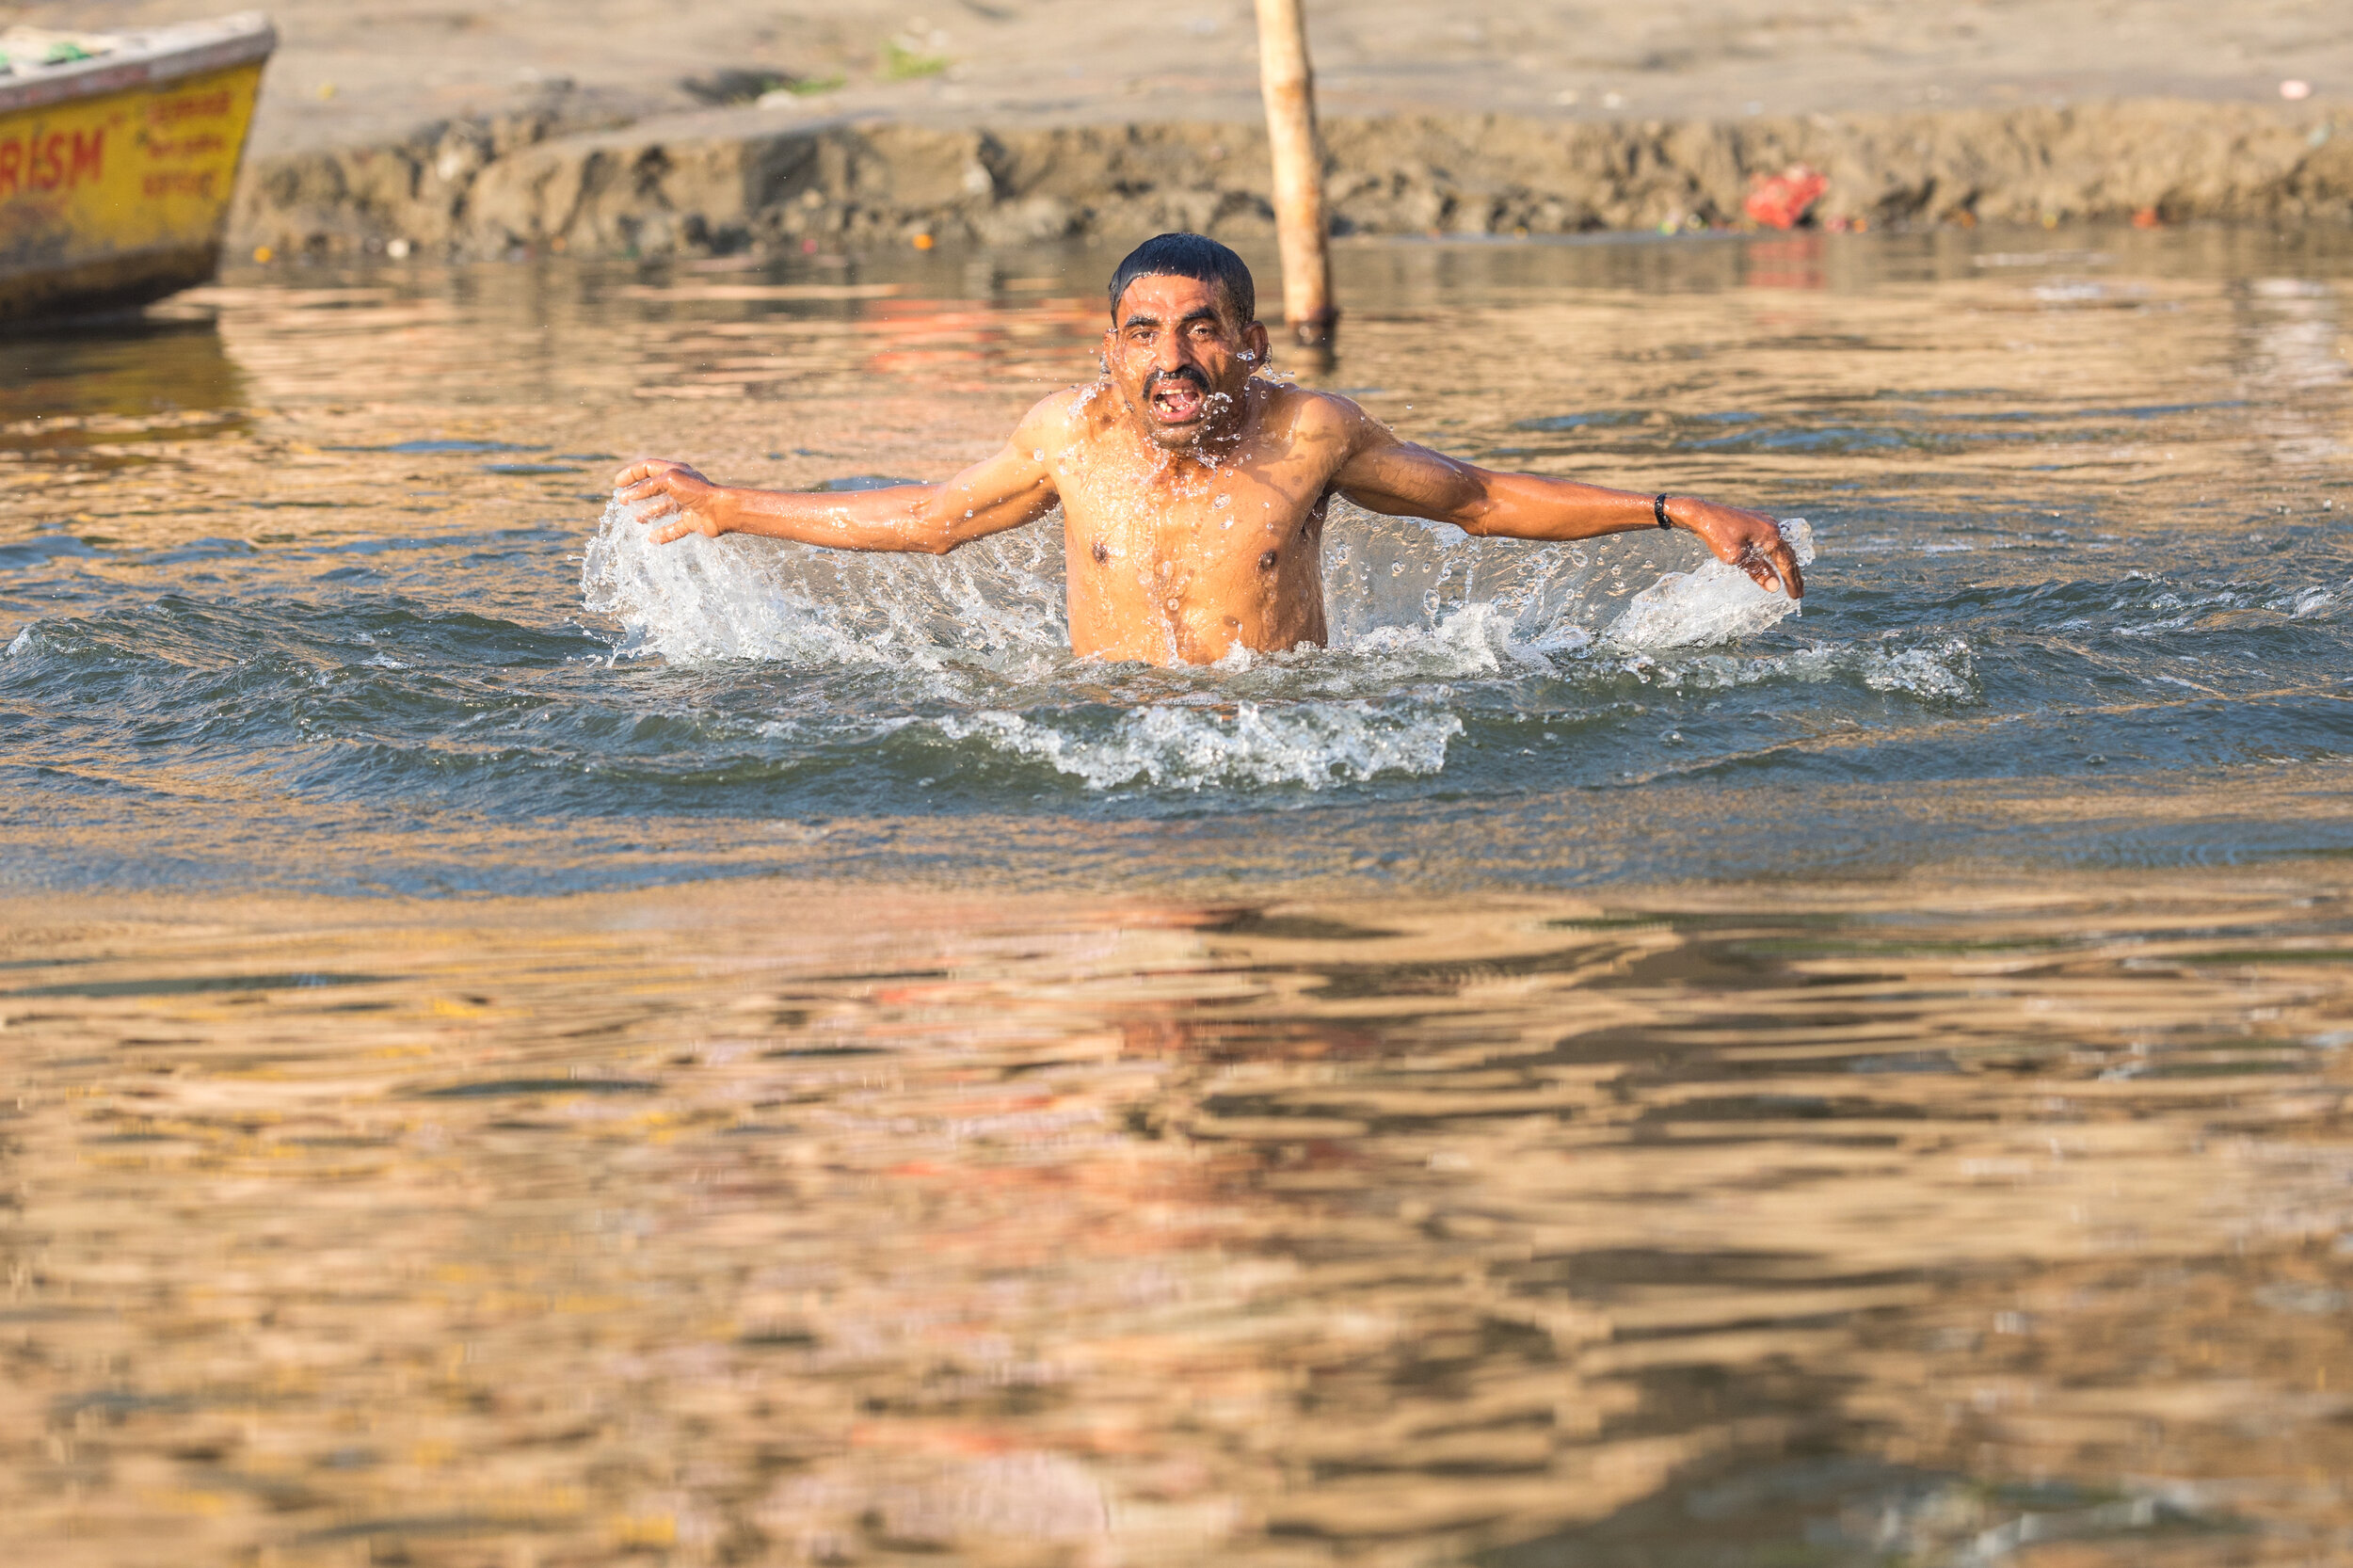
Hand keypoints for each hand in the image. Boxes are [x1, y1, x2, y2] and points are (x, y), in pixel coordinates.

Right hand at [613, 458, 728, 543]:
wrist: (721, 510)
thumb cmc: (697, 491)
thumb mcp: (668, 481)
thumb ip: (647, 487)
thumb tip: (628, 495)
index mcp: (674, 471)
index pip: (647, 467)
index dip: (631, 474)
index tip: (617, 483)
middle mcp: (680, 486)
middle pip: (654, 488)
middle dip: (637, 494)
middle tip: (622, 501)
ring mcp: (686, 504)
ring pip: (664, 508)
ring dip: (648, 513)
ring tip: (636, 520)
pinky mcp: (692, 521)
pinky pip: (675, 529)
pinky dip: (663, 534)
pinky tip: (652, 539)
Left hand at [1671, 498, 1804, 597]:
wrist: (1700, 513)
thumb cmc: (1716, 534)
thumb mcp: (1737, 557)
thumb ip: (1757, 572)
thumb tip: (1775, 587)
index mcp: (1771, 534)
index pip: (1786, 563)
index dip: (1791, 581)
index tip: (1795, 597)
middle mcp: (1772, 526)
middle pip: (1787, 554)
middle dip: (1793, 575)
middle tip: (1799, 593)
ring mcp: (1764, 522)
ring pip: (1780, 547)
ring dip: (1785, 564)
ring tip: (1790, 581)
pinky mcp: (1755, 521)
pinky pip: (1771, 541)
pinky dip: (1776, 555)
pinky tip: (1775, 562)